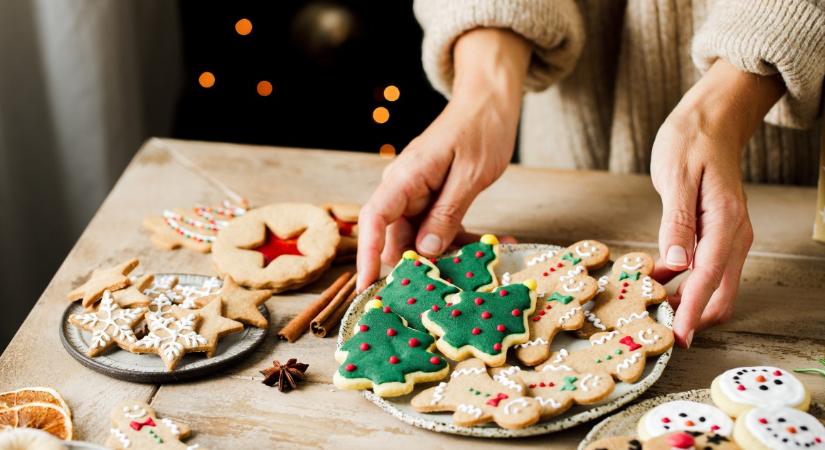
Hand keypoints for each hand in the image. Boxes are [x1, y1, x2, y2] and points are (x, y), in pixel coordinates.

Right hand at [356, 28, 530, 290]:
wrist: (490, 101)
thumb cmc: (481, 128)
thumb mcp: (470, 175)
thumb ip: (446, 213)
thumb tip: (425, 251)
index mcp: (406, 177)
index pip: (374, 218)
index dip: (367, 253)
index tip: (367, 284)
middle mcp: (406, 188)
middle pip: (399, 236)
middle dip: (420, 265)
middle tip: (447, 290)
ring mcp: (420, 194)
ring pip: (423, 237)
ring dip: (452, 253)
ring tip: (486, 263)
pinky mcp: (436, 198)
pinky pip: (442, 227)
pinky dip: (464, 239)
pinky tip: (495, 245)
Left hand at [651, 59, 784, 346]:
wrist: (712, 118)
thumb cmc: (691, 141)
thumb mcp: (676, 178)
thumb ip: (677, 223)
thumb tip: (678, 266)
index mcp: (726, 222)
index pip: (709, 279)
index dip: (692, 312)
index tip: (677, 339)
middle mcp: (734, 235)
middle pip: (720, 293)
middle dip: (693, 316)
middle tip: (657, 330)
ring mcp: (728, 236)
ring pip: (713, 285)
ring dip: (687, 302)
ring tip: (651, 309)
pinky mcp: (716, 234)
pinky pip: (705, 269)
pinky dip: (684, 283)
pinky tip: (656, 282)